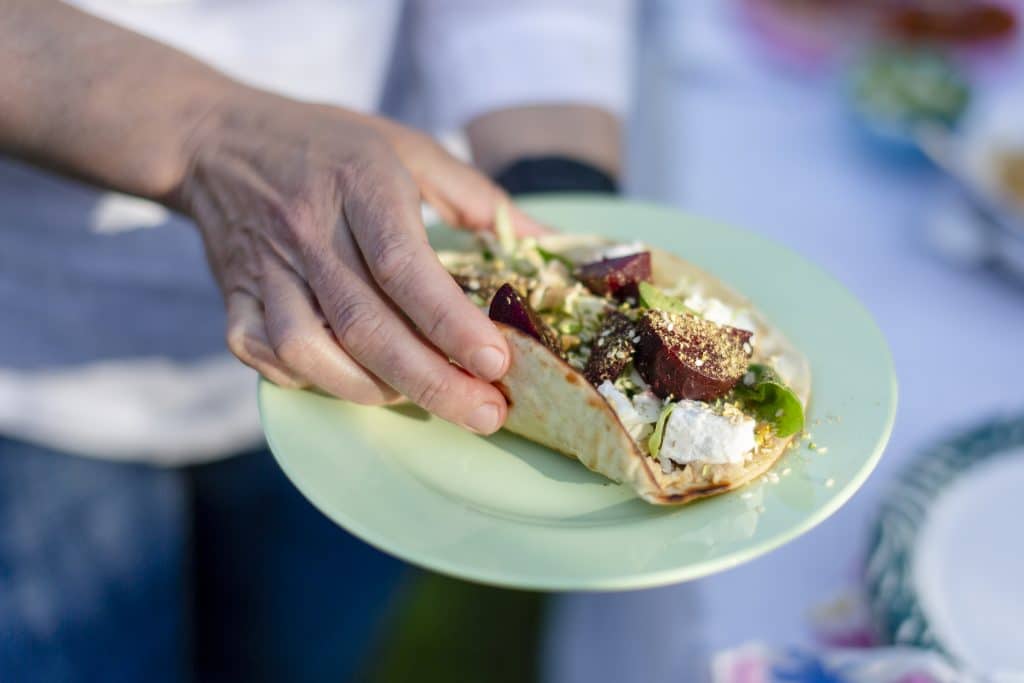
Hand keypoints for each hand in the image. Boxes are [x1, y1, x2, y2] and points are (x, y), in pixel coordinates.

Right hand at [176, 89, 543, 433]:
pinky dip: (305, 379)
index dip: (451, 322)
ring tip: (423, 401)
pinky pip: (259, 351)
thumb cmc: (333, 145)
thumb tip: (549, 240)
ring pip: (308, 348)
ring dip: (369, 388)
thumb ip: (479, 197)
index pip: (405, 266)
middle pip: (365, 323)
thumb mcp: (411, 149)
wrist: (221, 138)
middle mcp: (309, 229)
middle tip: (485, 415)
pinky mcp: (234, 293)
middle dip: (430, 381)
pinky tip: (349, 383)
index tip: (497, 363)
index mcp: (361, 184)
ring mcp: (265, 266)